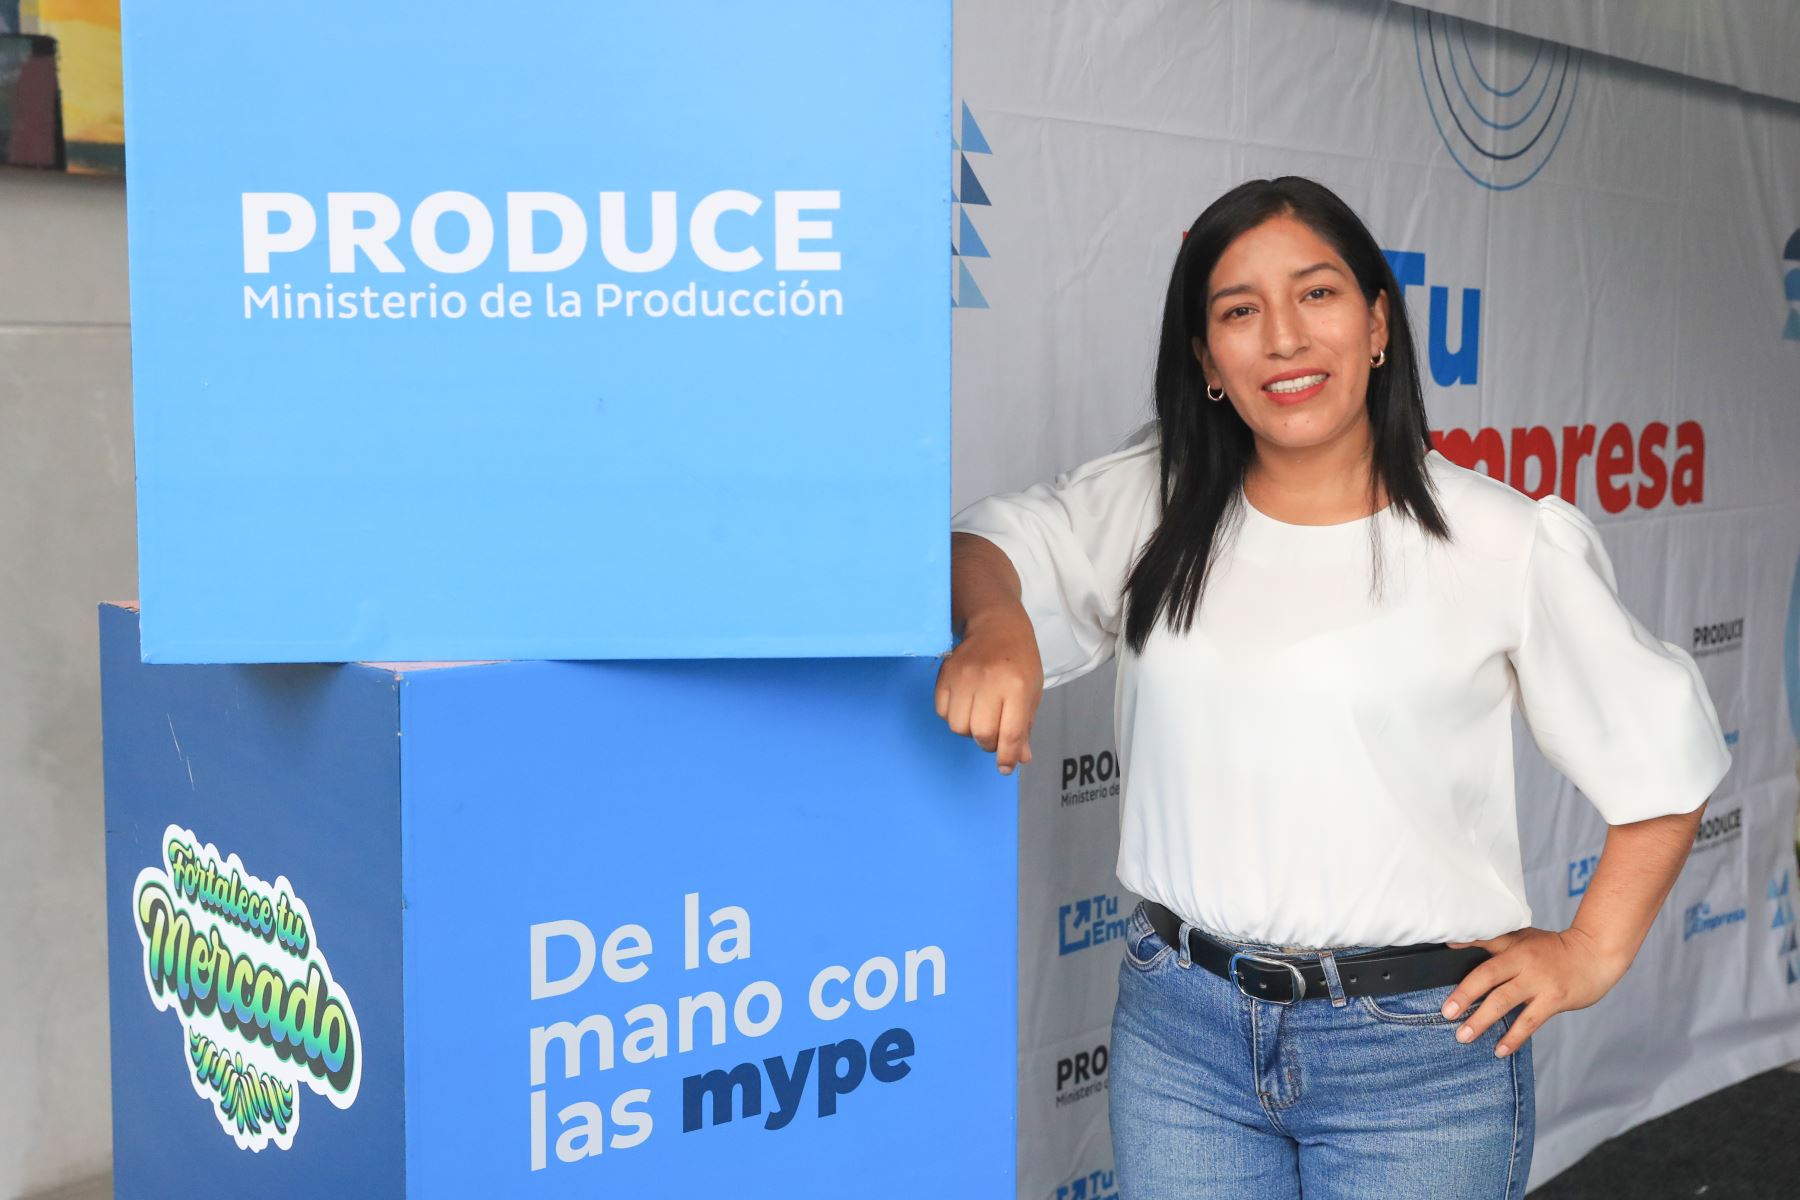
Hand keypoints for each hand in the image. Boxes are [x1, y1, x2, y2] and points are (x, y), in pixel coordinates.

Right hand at [934, 610, 1043, 774]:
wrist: (997, 625)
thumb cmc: (1019, 660)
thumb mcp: (1032, 692)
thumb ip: (1024, 727)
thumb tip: (1018, 759)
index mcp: (1017, 686)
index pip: (1010, 733)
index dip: (1007, 756)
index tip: (1005, 767)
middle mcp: (989, 681)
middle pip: (980, 733)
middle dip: (988, 743)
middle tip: (994, 734)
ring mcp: (964, 676)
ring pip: (958, 726)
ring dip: (969, 730)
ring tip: (980, 715)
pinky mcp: (945, 674)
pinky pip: (942, 712)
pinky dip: (953, 715)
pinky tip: (966, 704)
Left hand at [1439, 926, 1629, 1057]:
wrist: (1595, 954)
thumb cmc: (1553, 948)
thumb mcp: (1523, 937)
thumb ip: (1493, 942)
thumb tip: (1454, 944)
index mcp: (1513, 945)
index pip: (1481, 946)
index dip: (1460, 952)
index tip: (1436, 970)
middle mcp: (1524, 961)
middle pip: (1487, 976)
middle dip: (1464, 996)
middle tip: (1446, 1013)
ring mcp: (1539, 981)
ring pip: (1505, 1001)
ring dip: (1482, 1020)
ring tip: (1464, 1036)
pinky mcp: (1554, 999)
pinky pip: (1530, 1021)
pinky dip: (1514, 1037)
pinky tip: (1500, 1049)